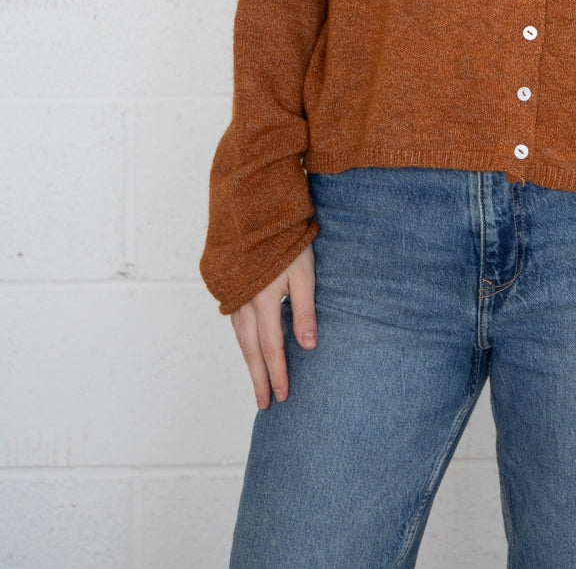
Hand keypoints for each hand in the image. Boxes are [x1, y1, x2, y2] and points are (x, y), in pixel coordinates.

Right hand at [229, 242, 316, 409]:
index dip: (278, 373)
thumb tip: (309, 346)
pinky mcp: (228, 286)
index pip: (271, 347)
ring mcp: (233, 294)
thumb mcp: (304, 271)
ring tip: (257, 384)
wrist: (255, 206)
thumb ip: (305, 309)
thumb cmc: (285, 238)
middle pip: (251, 349)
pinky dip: (242, 341)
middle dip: (259, 378)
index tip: (282, 396)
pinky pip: (234, 323)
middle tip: (265, 405)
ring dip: (249, 362)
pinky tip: (248, 348)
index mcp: (263, 299)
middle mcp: (243, 301)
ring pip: (240, 338)